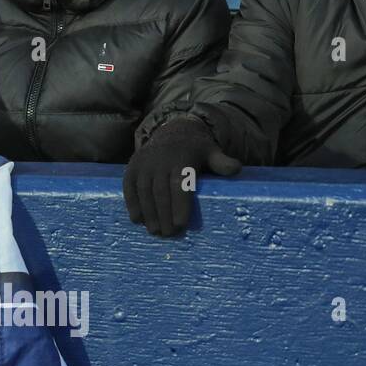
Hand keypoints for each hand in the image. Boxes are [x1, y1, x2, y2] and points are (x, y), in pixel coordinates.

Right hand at [123, 117, 240, 236]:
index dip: (179, 205)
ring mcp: (143, 164)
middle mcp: (159, 161)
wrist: (171, 131)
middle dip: (163, 215)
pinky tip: (137, 219)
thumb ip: (221, 162)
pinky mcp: (132, 167)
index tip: (180, 224)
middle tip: (168, 234)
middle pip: (160, 192)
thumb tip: (236, 169)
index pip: (179, 185)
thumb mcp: (211, 152)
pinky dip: (131, 203)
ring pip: (144, 191)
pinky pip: (129, 187)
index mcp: (181, 159)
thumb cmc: (195, 150)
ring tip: (155, 231)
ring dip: (148, 213)